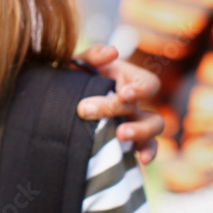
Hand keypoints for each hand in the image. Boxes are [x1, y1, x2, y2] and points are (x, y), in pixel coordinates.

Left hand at [75, 45, 162, 163]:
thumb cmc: (74, 79)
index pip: (148, 84)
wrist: (59, 102)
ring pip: (154, 128)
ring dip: (140, 132)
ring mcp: (134, 124)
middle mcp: (136, 104)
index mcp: (129, 81)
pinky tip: (141, 159)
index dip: (140, 89)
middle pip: (148, 108)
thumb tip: (112, 52)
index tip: (123, 93)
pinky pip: (146, 149)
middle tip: (92, 110)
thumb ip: (93, 55)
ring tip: (120, 134)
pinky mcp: (128, 142)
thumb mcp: (78, 63)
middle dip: (124, 111)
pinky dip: (148, 153)